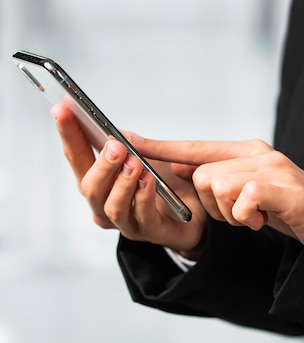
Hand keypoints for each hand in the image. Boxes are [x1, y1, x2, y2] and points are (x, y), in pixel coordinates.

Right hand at [51, 104, 207, 257]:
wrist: (201, 207)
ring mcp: (128, 222)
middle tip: (115, 146)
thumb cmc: (170, 180)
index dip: (69, 134)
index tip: (62, 110)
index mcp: (101, 181)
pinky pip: (144, 218)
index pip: (77, 157)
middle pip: (90, 188)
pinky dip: (144, 197)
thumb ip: (130, 145)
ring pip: (113, 207)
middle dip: (102, 165)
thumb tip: (114, 133)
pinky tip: (149, 181)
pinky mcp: (153, 233)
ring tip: (135, 163)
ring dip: (123, 183)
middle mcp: (107, 204)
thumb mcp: (150, 155)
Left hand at [129, 138, 303, 244]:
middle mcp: (259, 153)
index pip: (197, 147)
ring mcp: (273, 168)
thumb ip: (216, 175)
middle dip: (214, 205)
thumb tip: (175, 167)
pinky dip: (245, 216)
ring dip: (230, 213)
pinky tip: (260, 220)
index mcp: (247, 150)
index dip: (163, 147)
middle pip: (203, 175)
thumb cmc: (280, 206)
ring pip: (219, 186)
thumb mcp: (244, 189)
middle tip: (240, 213)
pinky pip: (242, 199)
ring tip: (252, 216)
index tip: (129, 140)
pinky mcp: (283, 187)